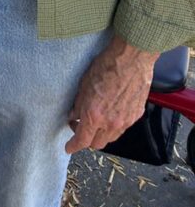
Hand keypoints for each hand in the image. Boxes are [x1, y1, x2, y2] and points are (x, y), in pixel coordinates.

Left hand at [65, 35, 158, 152]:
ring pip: (110, 138)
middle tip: (79, 126)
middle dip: (87, 140)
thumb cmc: (106, 66)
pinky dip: (113, 125)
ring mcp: (126, 121)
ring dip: (101, 134)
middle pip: (97, 144)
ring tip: (95, 120)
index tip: (69, 147)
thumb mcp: (83, 84)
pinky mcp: (136, 115)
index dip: (73, 146)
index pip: (82, 140)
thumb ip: (78, 105)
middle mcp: (111, 123)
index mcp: (94, 115)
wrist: (132, 59)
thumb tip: (74, 116)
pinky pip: (122, 128)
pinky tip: (110, 113)